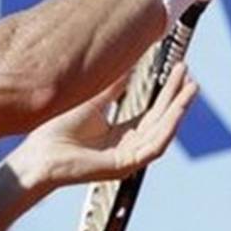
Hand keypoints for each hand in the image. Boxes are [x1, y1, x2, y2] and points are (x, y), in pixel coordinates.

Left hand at [3, 64, 197, 195]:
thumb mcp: (91, 101)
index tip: (177, 69)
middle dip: (176, 96)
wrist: (39, 153)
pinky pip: (154, 147)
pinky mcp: (126, 165)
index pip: (152, 111)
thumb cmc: (58, 129)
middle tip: (188, 72)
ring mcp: (129, 157)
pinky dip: (167, 129)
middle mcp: (128, 145)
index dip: (166, 92)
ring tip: (190, 88)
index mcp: (121, 133)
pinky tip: (176, 112)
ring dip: (178, 110)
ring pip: (163, 132)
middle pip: (161, 119)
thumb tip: (129, 64)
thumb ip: (112, 87)